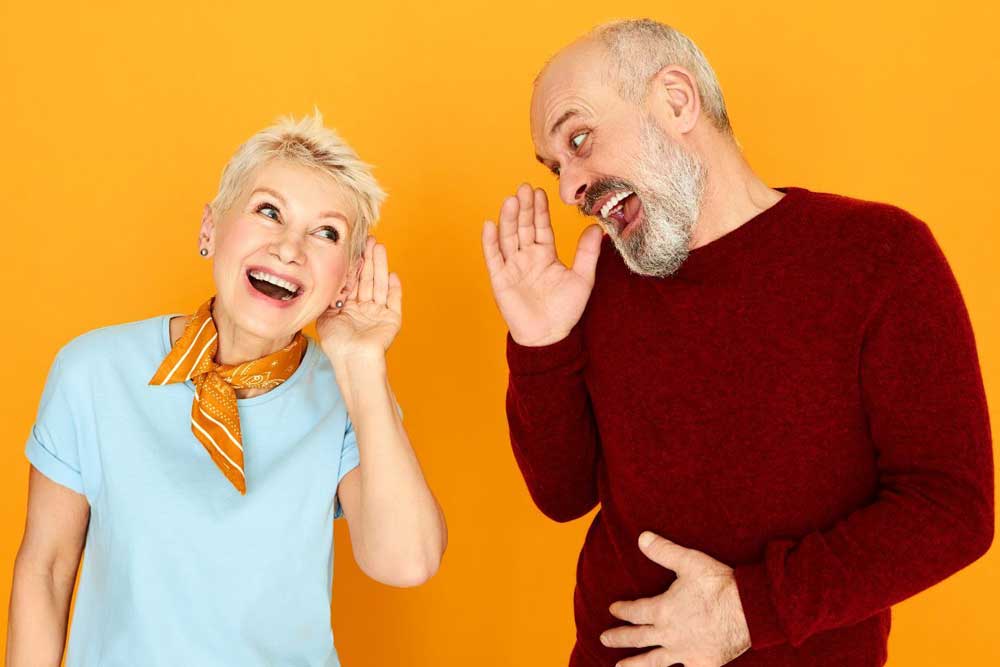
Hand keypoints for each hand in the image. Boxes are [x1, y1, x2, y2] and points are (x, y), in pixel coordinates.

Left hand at [317, 236, 401, 362]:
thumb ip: (329, 297)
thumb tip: (329, 279)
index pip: (353, 281)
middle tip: (370, 240)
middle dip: (369, 259)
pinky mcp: (392, 320)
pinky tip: (392, 275)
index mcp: (348, 307)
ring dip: (381, 267)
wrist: (352, 360)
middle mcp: (364, 308)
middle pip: (367, 279)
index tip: (354, 247)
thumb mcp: (325, 315)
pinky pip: (394, 301)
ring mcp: (379, 313)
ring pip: (379, 285)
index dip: (354, 264)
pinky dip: (394, 289)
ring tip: (380, 248)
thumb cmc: (337, 343)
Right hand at [481, 182, 602, 346]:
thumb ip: (587, 253)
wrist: (549, 337)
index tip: (540, 191)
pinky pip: (494, 258)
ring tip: (511, 200)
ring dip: (508, 219)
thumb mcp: (582, 278)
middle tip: (524, 187)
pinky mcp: (501, 280)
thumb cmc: (565, 311)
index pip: (540, 227)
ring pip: (508, 238)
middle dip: (523, 208)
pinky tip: (490, 225)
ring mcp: (513, 267)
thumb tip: (595, 227)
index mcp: (545, 255)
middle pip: (523, 227)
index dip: (539, 210)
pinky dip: (490, 242)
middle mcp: (527, 257)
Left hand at [601, 532, 750, 666]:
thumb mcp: (688, 561)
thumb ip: (663, 551)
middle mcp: (668, 634)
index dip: (622, 610)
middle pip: (637, 637)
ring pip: (653, 661)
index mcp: (662, 610)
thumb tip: (641, 537)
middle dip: (619, 637)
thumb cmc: (718, 584)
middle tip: (604, 638)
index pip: (635, 611)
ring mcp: (684, 652)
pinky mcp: (703, 663)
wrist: (748, 610)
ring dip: (634, 665)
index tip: (613, 609)